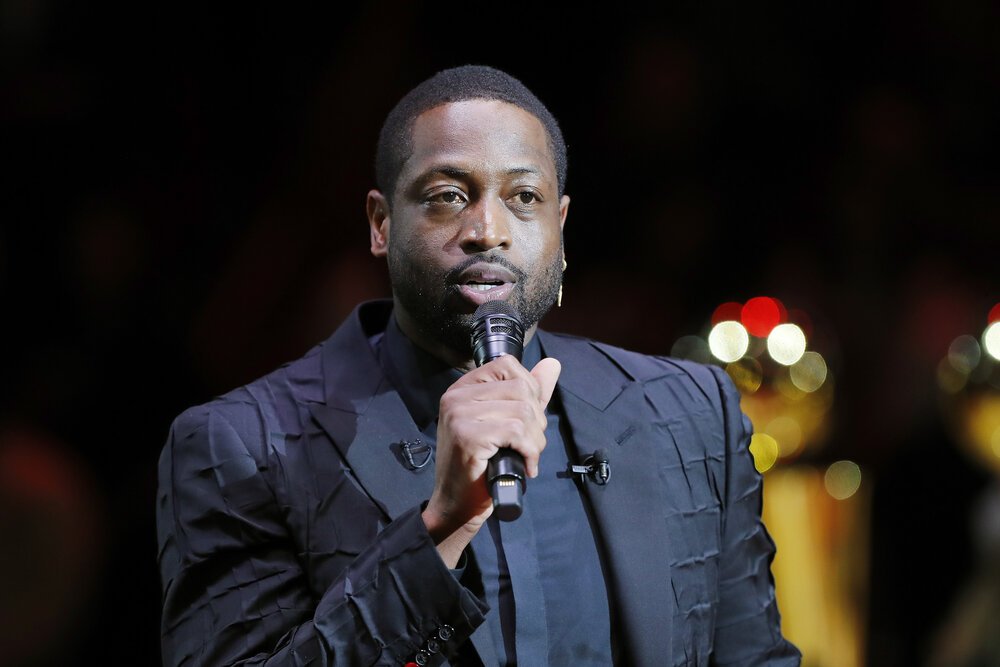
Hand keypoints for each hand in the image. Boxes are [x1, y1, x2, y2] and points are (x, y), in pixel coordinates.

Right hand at [422, 354, 560, 565]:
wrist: (457, 505)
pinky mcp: (467, 436)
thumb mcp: (506, 421)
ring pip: (522, 411)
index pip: (507, 365)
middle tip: (528, 445)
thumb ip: (529, 393)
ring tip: (527, 456)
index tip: (527, 420)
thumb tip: (553, 364)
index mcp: (462, 388)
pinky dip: (530, 451)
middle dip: (537, 420)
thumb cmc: (481, 466)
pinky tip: (525, 465)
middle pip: (520, 389)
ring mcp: (459, 415)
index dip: (529, 391)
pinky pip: (517, 432)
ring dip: (536, 440)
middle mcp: (456, 396)